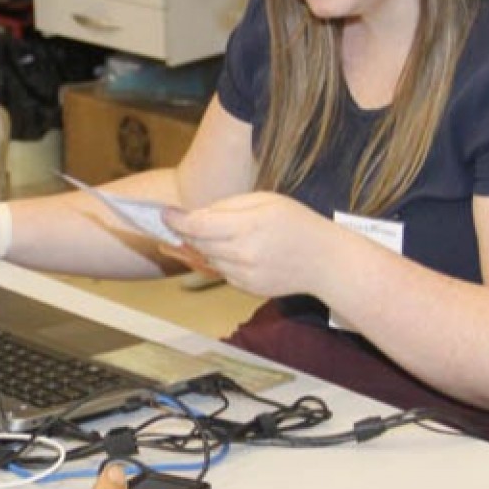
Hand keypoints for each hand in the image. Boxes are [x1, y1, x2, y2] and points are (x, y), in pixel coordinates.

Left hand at [163, 192, 333, 297]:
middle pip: (197, 243)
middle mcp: (243, 254)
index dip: (176, 220)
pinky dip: (221, 260)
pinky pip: (222, 272)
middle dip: (185, 232)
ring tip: (214, 233)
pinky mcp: (246, 288)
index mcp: (247, 227)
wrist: (325, 262)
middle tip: (176, 221)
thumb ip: (228, 207)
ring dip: (204, 246)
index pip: (198, 226)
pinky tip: (234, 250)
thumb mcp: (265, 200)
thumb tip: (196, 215)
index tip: (163, 213)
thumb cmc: (297, 224)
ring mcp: (244, 275)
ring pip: (208, 259)